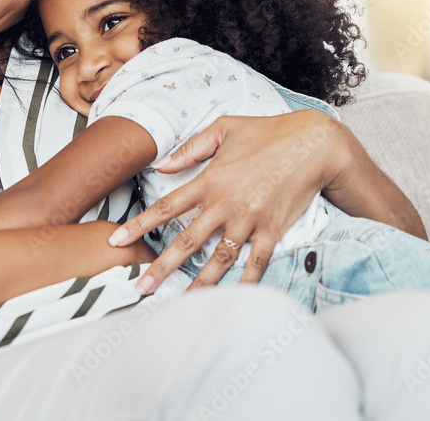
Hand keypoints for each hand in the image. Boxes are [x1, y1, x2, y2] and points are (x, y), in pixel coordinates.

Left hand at [110, 111, 339, 293]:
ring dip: (199, 283)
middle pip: (187, 240)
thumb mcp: (224, 128)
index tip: (116, 240)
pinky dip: (245, 283)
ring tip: (181, 302)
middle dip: (162, 267)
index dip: (138, 225)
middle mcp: (225, 204)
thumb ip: (190, 147)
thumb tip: (161, 164)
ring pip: (218, 258)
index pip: (166, 207)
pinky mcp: (273, 230)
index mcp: (209, 180)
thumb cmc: (267, 132)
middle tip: (142, 287)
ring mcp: (250, 219)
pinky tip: (233, 300)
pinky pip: (256, 262)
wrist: (313, 144)